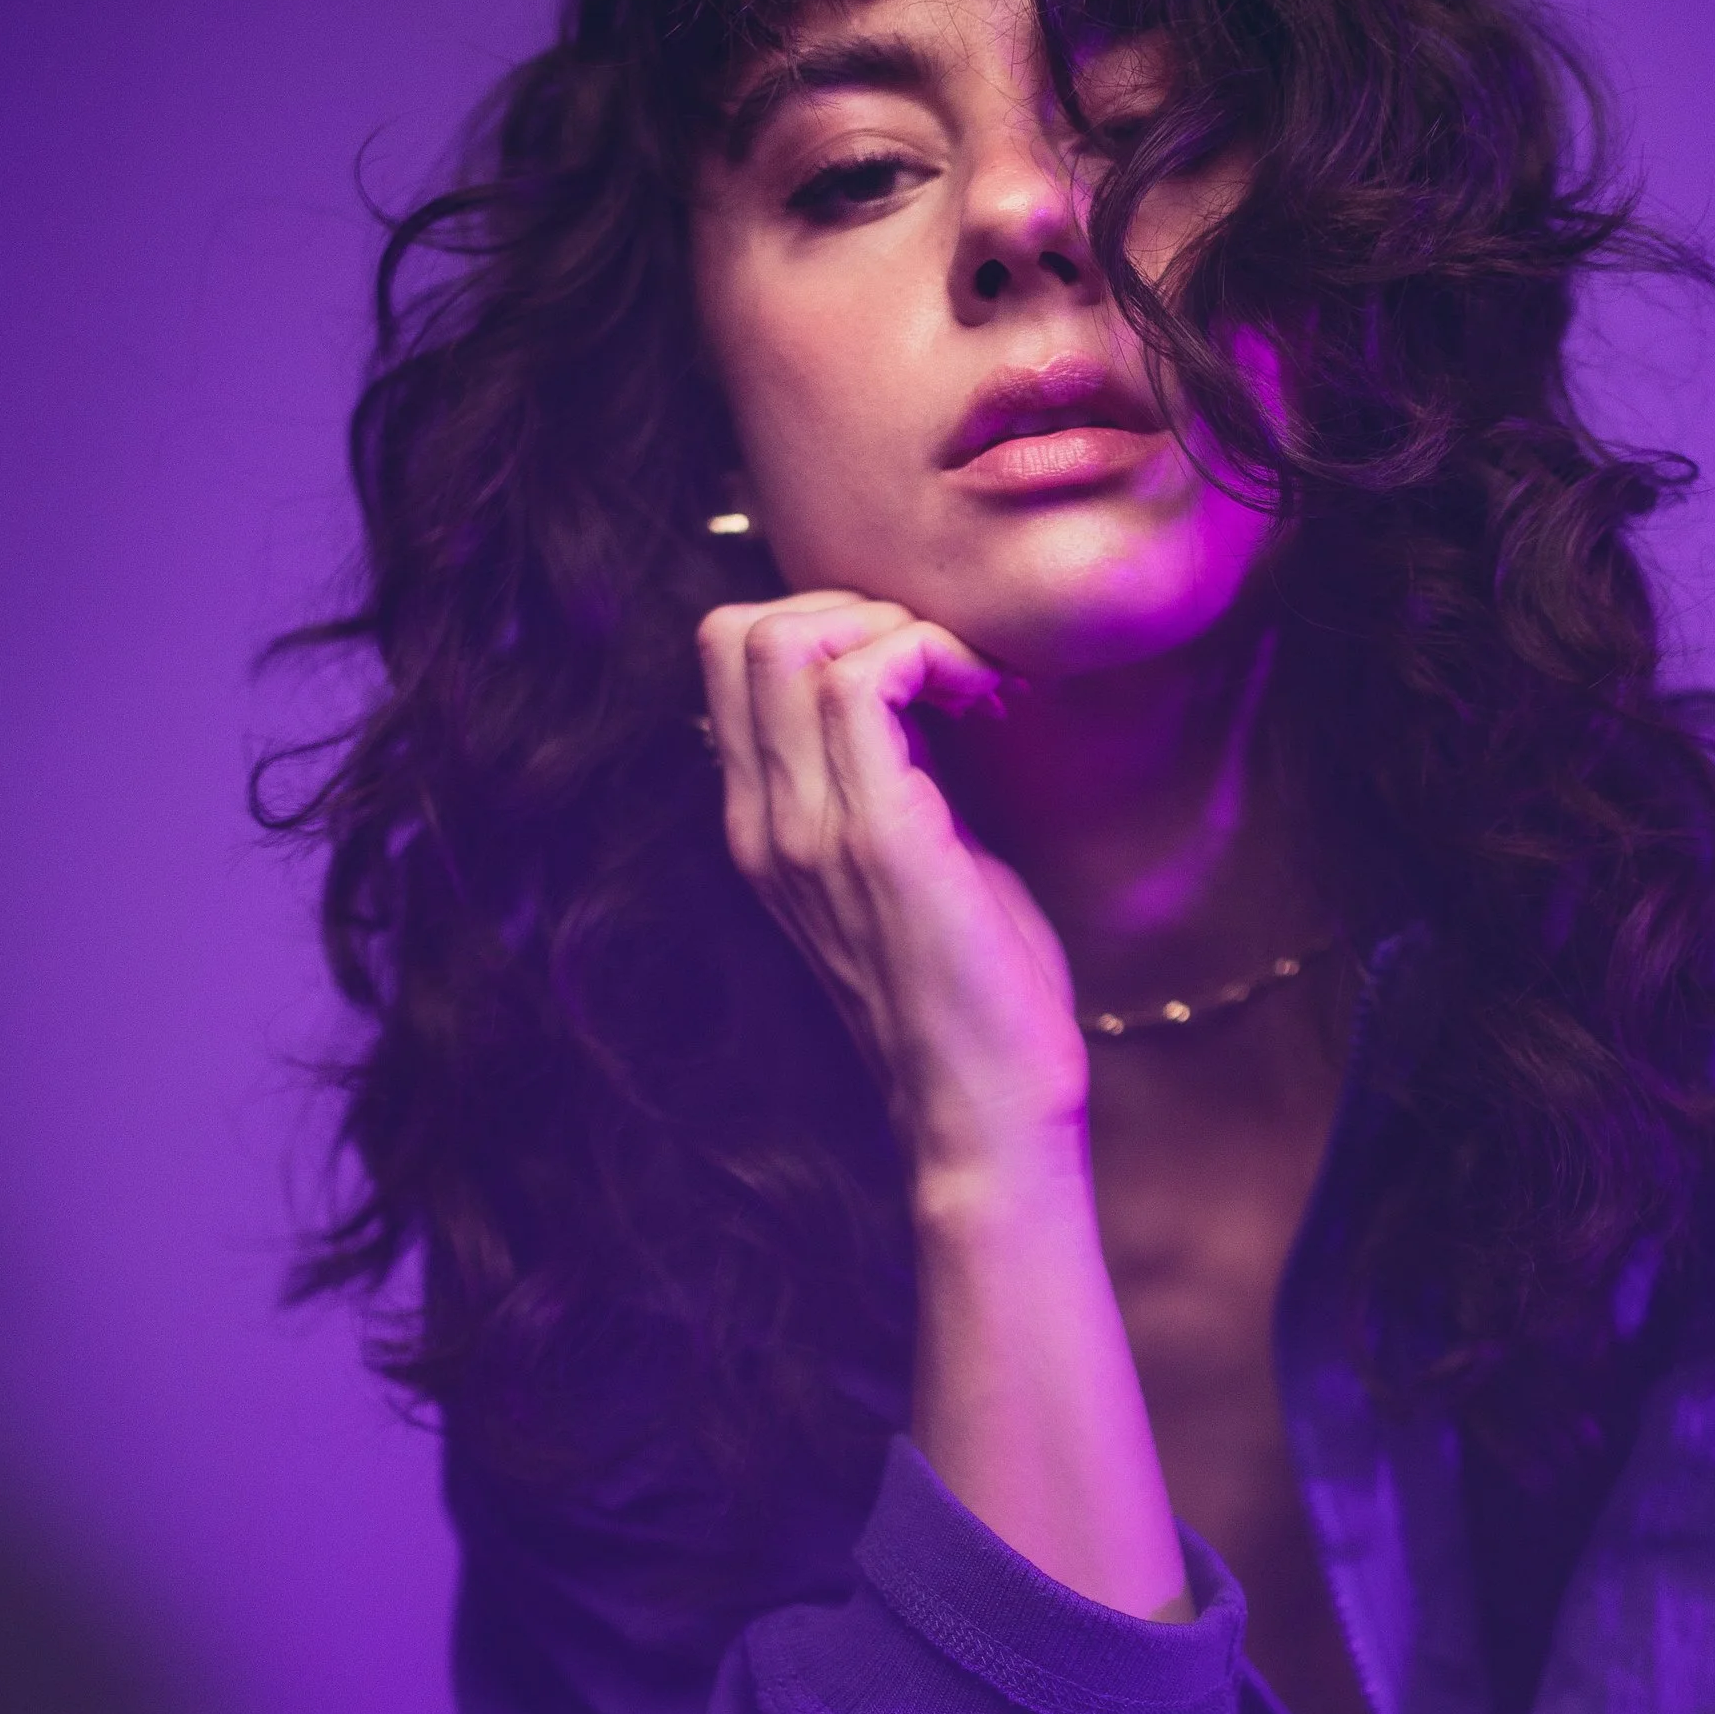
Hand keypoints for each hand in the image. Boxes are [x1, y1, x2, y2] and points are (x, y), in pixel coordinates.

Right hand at [697, 593, 1089, 1180]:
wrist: (983, 1107)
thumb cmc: (975, 994)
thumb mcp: (914, 866)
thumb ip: (895, 781)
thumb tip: (926, 691)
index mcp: (766, 828)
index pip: (729, 659)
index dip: (824, 622)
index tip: (920, 667)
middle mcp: (765, 824)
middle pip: (738, 630)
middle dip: (853, 606)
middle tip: (941, 662)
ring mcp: (809, 831)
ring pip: (790, 640)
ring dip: (896, 626)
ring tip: (968, 681)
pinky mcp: (875, 838)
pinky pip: (864, 682)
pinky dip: (931, 655)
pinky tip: (985, 697)